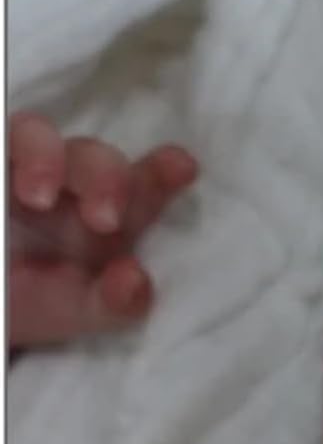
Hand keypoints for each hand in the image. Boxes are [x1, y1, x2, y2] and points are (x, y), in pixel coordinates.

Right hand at [9, 112, 197, 348]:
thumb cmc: (32, 300)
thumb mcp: (73, 310)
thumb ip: (112, 303)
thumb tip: (137, 281)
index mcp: (105, 215)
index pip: (140, 187)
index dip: (162, 172)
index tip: (183, 167)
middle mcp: (68, 182)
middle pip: (95, 157)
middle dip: (106, 179)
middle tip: (104, 221)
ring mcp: (20, 165)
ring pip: (36, 133)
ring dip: (44, 157)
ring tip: (36, 197)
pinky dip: (4, 156)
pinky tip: (5, 184)